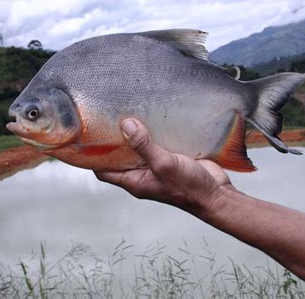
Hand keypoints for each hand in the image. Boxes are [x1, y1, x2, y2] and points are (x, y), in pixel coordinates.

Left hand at [94, 118, 232, 212]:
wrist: (216, 193)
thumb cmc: (189, 188)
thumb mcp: (164, 165)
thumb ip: (144, 146)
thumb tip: (126, 126)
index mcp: (134, 181)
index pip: (104, 170)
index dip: (94, 155)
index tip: (88, 136)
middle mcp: (142, 173)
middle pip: (121, 155)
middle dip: (115, 138)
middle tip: (109, 116)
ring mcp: (157, 165)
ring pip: (140, 147)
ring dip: (136, 132)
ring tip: (129, 111)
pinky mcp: (171, 157)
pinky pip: (158, 143)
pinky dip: (154, 131)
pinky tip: (155, 116)